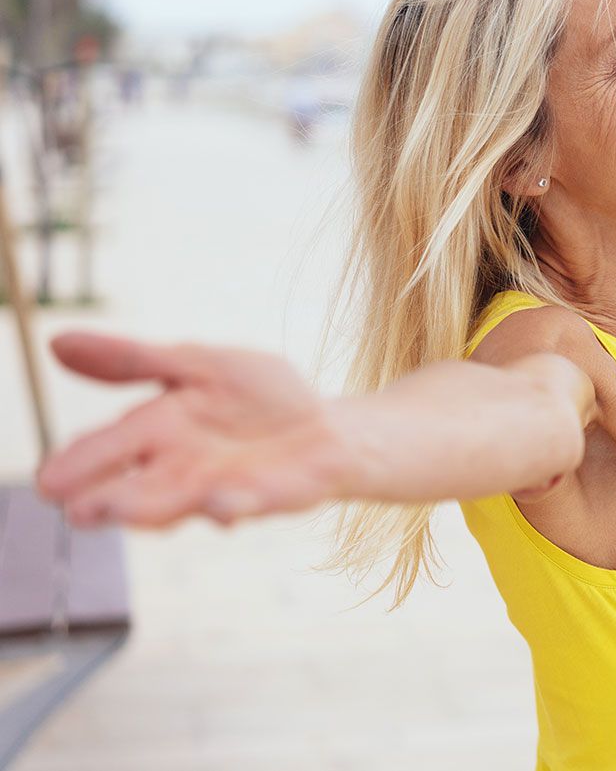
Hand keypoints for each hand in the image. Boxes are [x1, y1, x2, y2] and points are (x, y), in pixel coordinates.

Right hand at [34, 330, 351, 529]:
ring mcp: (224, 487)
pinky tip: (222, 505)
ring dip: (151, 508)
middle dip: (107, 499)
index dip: (79, 464)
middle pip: (136, 489)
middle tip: (76, 509)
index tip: (48, 480)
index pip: (107, 450)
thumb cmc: (259, 399)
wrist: (330, 426)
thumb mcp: (198, 365)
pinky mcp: (271, 496)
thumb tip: (56, 342)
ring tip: (120, 509)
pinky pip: (250, 504)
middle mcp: (182, 469)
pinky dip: (234, 506)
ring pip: (181, 504)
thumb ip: (134, 361)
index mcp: (159, 433)